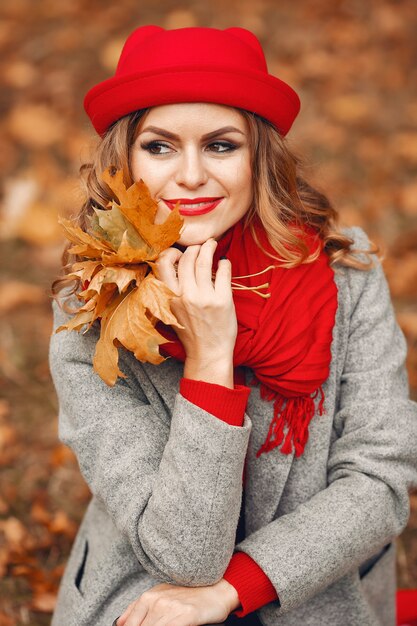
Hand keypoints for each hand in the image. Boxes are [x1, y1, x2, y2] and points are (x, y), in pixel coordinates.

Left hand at [116, 578, 239, 625]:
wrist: (217, 589)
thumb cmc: (189, 594)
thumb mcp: (160, 594)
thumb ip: (138, 608)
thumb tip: (120, 623)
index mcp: (147, 597)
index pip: (129, 624)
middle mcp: (156, 601)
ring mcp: (170, 609)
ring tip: (168, 625)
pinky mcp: (185, 616)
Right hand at [156, 239, 236, 386]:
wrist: (208, 352)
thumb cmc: (191, 331)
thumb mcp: (172, 311)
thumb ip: (171, 290)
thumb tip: (177, 264)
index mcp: (168, 297)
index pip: (162, 263)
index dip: (171, 252)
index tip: (180, 252)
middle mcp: (184, 295)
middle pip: (187, 258)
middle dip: (195, 247)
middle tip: (202, 245)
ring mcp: (204, 297)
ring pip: (205, 261)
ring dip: (210, 248)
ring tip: (213, 244)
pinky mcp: (222, 300)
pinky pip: (223, 272)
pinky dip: (225, 263)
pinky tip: (224, 263)